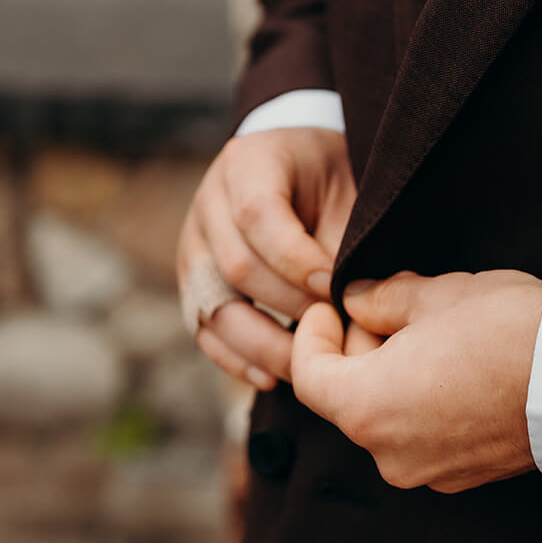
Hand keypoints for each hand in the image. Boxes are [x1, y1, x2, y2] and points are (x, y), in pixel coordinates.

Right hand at [177, 127, 355, 388]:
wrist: (297, 164)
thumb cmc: (328, 178)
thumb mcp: (343, 190)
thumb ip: (339, 241)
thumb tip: (347, 304)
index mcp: (247, 164)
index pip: (256, 215)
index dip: (296, 259)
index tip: (336, 289)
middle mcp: (209, 205)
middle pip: (235, 267)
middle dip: (289, 306)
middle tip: (334, 331)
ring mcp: (194, 246)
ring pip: (214, 307)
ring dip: (264, 344)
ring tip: (308, 364)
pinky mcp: (194, 284)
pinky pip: (203, 330)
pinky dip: (236, 359)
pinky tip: (271, 377)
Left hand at [290, 269, 541, 492]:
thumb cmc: (508, 330)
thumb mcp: (436, 294)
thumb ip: (381, 298)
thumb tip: (356, 300)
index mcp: (367, 408)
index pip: (309, 376)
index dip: (312, 334)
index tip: (329, 305)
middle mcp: (389, 454)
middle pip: (349, 398)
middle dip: (360, 350)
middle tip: (390, 306)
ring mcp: (430, 473)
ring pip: (389, 417)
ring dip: (395, 376)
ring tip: (434, 332)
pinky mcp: (465, 477)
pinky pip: (424, 436)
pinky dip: (425, 403)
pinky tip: (460, 367)